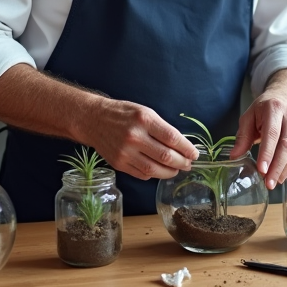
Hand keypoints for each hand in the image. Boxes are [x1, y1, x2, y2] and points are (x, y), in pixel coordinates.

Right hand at [83, 99, 197, 180]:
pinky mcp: (118, 164)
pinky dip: (154, 174)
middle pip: (166, 156)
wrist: (92, 119)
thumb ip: (162, 128)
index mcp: (144, 120)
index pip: (172, 138)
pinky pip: (142, 174)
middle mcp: (134, 136)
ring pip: (155, 169)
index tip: (194, 153)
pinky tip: (158, 170)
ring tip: (176, 169)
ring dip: (170, 172)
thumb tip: (182, 146)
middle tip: (188, 164)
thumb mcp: (145, 112)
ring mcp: (125, 152)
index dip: (187, 148)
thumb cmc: (122, 113)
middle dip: (182, 162)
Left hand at [229, 69, 286, 189]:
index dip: (267, 153)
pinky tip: (285, 175)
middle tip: (269, 183)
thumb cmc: (263, 108)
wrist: (284, 96)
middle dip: (277, 166)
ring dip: (285, 169)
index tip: (262, 170)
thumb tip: (234, 156)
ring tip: (275, 182)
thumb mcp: (249, 117)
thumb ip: (242, 136)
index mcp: (274, 108)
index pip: (272, 134)